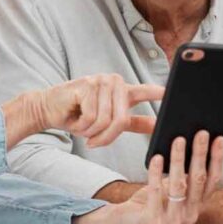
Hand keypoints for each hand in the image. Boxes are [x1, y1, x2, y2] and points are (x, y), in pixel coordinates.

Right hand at [1, 74, 162, 148]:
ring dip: (92, 132)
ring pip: (106, 120)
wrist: (49, 109)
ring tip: (83, 128)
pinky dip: (82, 126)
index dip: (159, 93)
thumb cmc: (78, 115)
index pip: (145, 91)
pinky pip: (91, 117)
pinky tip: (75, 118)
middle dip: (107, 137)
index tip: (173, 94)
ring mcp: (100, 81)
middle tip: (94, 142)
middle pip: (122, 119)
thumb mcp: (108, 121)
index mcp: (122, 89)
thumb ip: (132, 121)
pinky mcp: (86, 85)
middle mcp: (114, 81)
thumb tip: (157, 124)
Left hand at [74, 131, 222, 223]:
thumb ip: (182, 173)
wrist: (125, 223)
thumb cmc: (149, 201)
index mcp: (196, 205)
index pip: (213, 180)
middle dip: (200, 154)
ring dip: (179, 160)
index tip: (218, 139)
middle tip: (201, 133)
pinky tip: (157, 158)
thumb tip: (188, 141)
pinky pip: (156, 192)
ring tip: (178, 140)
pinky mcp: (153, 220)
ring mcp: (172, 220)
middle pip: (198, 180)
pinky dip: (157, 173)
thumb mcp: (170, 187)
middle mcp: (189, 214)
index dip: (217, 159)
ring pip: (179, 185)